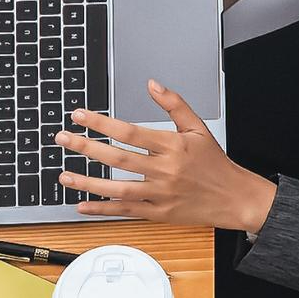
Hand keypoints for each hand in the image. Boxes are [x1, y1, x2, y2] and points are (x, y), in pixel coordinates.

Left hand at [57, 82, 277, 230]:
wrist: (236, 198)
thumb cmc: (214, 163)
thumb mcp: (198, 127)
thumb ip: (174, 103)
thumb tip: (152, 83)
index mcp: (172, 146)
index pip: (130, 132)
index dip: (102, 123)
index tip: (79, 115)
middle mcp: (165, 171)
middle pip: (119, 159)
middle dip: (87, 148)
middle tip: (62, 138)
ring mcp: (161, 195)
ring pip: (118, 189)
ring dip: (88, 183)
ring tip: (63, 175)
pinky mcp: (159, 214)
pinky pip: (127, 211)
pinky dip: (102, 210)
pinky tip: (81, 205)